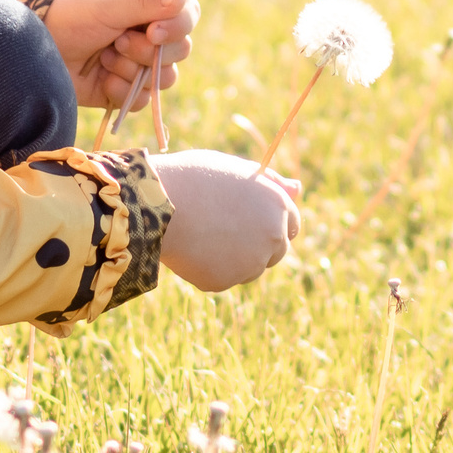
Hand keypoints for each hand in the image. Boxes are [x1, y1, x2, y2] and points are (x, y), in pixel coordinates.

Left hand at [44, 0, 196, 112]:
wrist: (38, 50)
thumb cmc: (72, 18)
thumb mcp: (108, 7)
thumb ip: (146, 4)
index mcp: (151, 10)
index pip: (188, 16)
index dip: (179, 27)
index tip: (154, 32)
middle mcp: (151, 37)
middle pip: (181, 51)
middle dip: (147, 51)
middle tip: (118, 42)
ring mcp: (140, 66)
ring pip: (164, 79)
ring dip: (132, 69)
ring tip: (104, 58)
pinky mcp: (126, 92)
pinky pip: (142, 100)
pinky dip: (121, 90)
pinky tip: (101, 79)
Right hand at [150, 149, 301, 291]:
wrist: (154, 201)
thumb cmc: (195, 177)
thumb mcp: (236, 170)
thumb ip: (270, 183)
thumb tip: (298, 189)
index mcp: (278, 207)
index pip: (291, 225)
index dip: (270, 222)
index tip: (250, 220)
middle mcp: (272, 238)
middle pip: (276, 252)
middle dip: (257, 244)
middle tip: (224, 228)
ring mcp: (249, 264)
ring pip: (249, 269)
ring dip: (235, 259)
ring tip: (204, 234)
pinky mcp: (223, 282)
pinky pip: (222, 278)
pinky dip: (210, 268)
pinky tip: (191, 248)